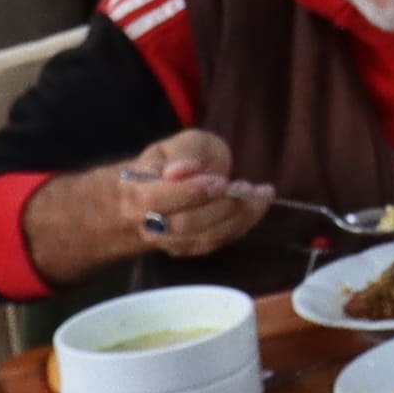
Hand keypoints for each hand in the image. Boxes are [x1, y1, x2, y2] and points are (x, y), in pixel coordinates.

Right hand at [100, 128, 270, 270]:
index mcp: (133, 192)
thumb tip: (181, 170)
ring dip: (237, 217)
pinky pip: (215, 242)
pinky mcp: (188, 248)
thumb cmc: (169, 162)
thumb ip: (182, 152)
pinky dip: (241, 225)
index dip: (190, 193)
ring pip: (202, 238)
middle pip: (182, 225)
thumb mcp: (175, 144)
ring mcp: (166, 241)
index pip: (155, 200)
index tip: (221, 181)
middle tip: (247, 187)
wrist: (156, 189)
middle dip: (221, 206)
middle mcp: (145, 223)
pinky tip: (257, 205)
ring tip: (260, 194)